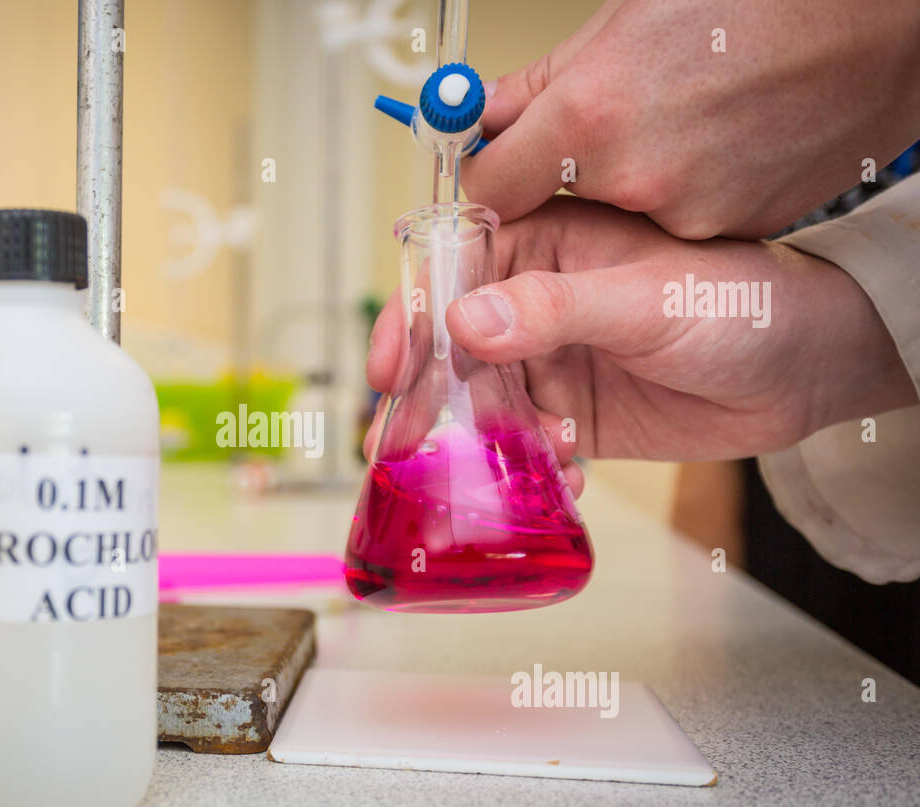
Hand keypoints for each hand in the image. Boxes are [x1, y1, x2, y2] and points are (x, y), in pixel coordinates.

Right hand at [366, 197, 915, 465]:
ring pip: (477, 405)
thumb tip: (464, 322)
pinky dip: (524, 472)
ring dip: (473, 444)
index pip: (449, 274)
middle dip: (424, 400)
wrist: (803, 371)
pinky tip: (554, 484)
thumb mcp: (645, 299)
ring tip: (476, 476)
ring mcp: (546, 362)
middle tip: (402, 447)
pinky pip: (521, 448)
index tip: (390, 370)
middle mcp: (531, 302)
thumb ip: (555, 310)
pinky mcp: (566, 416)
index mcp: (541, 245)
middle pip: (448, 350)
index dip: (409, 321)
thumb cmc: (740, 302)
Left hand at [464, 0, 919, 237]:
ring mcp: (690, 213)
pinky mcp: (736, 231)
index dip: (492, 170)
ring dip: (639, 177)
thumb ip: (540, 83)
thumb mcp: (625, 18)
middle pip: (561, 203)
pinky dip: (691, 190)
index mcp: (591, 115)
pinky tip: (725, 141)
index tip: (499, 161)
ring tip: (691, 115)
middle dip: (571, 170)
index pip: (490, 186)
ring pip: (626, 213)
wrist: (877, 20)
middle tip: (616, 118)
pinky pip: (684, 220)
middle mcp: (635, 179)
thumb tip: (482, 116)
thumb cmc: (757, 1)